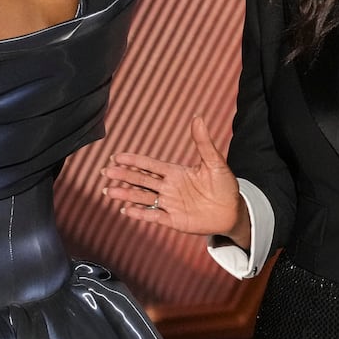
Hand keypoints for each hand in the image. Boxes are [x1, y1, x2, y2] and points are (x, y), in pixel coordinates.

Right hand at [101, 116, 246, 241]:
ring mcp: (170, 204)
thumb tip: (198, 117)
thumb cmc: (225, 185)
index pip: (150, 165)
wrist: (233, 211)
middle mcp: (169, 187)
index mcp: (176, 172)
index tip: (117, 157)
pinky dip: (140, 214)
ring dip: (126, 194)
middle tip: (106, 172)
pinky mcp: (174, 220)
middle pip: (141, 180)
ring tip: (109, 191)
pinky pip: (154, 216)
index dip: (134, 160)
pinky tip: (126, 210)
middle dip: (124, 176)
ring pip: (143, 197)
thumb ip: (203, 142)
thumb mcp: (214, 162)